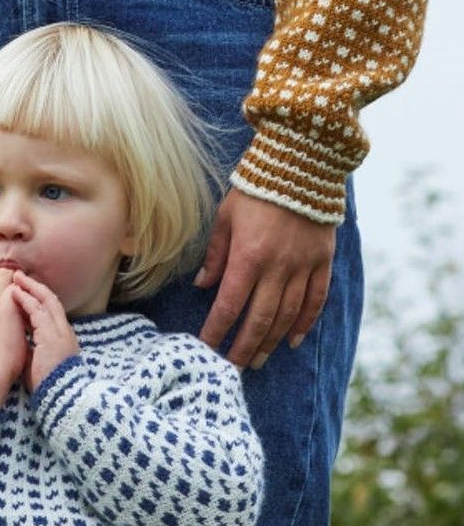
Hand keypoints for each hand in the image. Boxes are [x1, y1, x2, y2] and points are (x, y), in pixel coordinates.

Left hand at [10, 272, 79, 392]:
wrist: (59, 398)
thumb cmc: (48, 386)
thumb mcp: (39, 363)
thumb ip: (32, 350)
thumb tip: (19, 344)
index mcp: (62, 339)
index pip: (51, 312)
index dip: (37, 300)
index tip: (23, 292)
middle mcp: (64, 332)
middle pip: (51, 301)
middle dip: (34, 287)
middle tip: (19, 276)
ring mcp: (60, 332)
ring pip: (46, 301)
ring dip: (30, 288)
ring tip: (16, 278)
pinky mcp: (52, 336)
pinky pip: (38, 312)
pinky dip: (26, 300)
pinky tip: (15, 293)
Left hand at [195, 189, 335, 367]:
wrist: (304, 158)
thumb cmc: (257, 186)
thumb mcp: (225, 216)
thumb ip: (215, 254)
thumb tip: (203, 286)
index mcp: (248, 256)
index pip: (229, 306)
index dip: (216, 332)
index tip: (205, 349)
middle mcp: (277, 266)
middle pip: (259, 320)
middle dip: (243, 348)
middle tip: (232, 368)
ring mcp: (303, 265)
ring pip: (286, 316)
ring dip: (270, 342)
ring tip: (257, 360)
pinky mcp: (323, 261)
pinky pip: (315, 300)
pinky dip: (304, 323)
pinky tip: (292, 341)